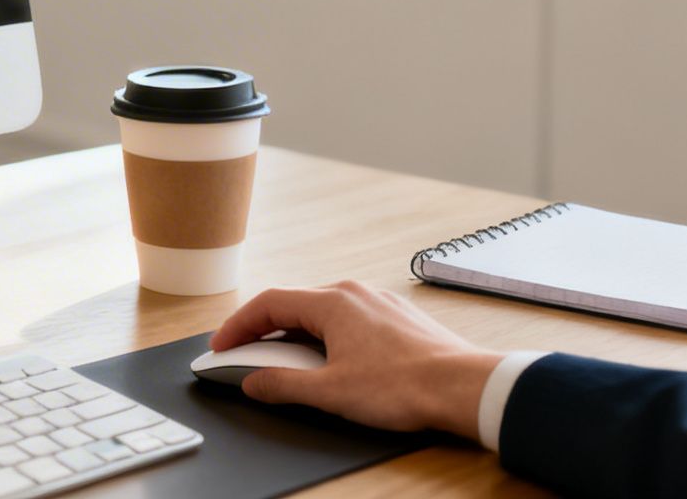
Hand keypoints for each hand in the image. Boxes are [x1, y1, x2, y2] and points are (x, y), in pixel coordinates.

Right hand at [210, 281, 502, 439]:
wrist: (465, 387)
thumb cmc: (405, 386)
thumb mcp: (331, 392)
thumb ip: (284, 385)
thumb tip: (254, 382)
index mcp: (332, 302)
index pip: (268, 303)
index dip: (238, 326)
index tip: (221, 347)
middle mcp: (353, 293)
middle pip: (293, 303)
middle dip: (263, 329)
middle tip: (244, 354)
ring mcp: (377, 303)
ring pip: (321, 311)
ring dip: (294, 334)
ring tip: (283, 361)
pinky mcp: (396, 318)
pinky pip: (346, 319)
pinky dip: (324, 336)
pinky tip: (328, 360)